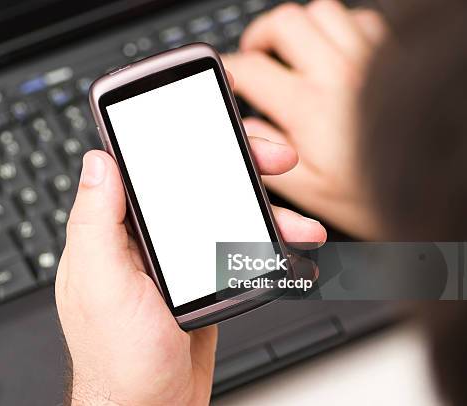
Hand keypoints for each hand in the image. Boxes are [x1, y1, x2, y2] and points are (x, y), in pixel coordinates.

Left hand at [56, 134, 325, 403]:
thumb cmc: (117, 359)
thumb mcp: (102, 285)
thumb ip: (96, 221)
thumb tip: (97, 161)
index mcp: (113, 230)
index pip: (144, 166)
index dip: (177, 136)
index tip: (209, 114)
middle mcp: (144, 237)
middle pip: (193, 182)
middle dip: (238, 164)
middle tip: (275, 158)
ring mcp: (176, 257)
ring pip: (224, 213)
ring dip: (266, 210)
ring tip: (302, 226)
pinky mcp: (201, 279)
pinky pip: (236, 246)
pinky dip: (266, 244)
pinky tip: (290, 249)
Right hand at [223, 0, 387, 238]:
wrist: (442, 190)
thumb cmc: (381, 195)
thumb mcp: (311, 190)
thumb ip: (269, 156)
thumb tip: (248, 126)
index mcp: (310, 108)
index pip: (251, 69)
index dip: (230, 69)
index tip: (228, 75)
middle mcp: (339, 73)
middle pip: (285, 23)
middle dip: (261, 36)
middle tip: (257, 55)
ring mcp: (370, 58)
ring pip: (322, 12)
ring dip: (300, 29)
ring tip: (294, 51)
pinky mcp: (395, 55)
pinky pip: (360, 19)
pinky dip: (339, 28)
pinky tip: (335, 52)